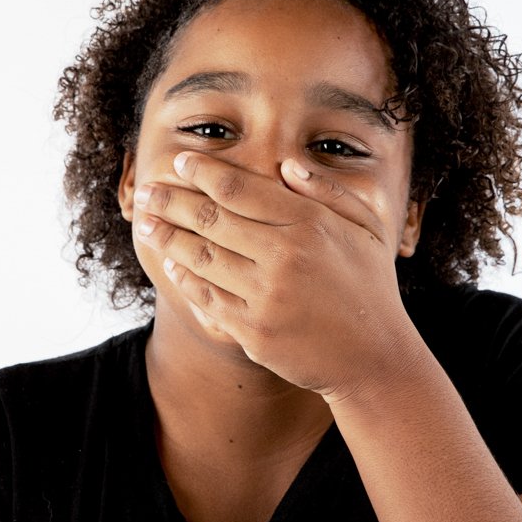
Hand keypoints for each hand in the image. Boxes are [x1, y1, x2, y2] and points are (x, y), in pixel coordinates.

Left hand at [132, 150, 423, 400]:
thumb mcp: (368, 228)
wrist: (375, 359)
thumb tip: (286, 164)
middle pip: (211, 219)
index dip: (204, 173)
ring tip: (145, 223)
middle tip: (147, 191)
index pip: (241, 189)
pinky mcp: (254, 331)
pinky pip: (208, 297)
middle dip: (172, 201)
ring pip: (202, 257)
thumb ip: (328, 191)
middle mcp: (285, 256)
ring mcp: (266, 296)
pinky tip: (170, 263)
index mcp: (310, 224)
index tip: (181, 162)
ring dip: (167, 237)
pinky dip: (184, 277)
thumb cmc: (371, 287)